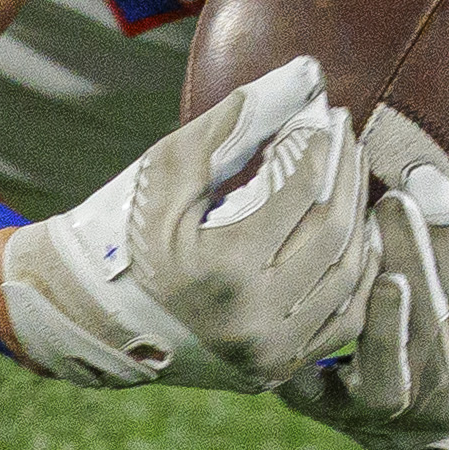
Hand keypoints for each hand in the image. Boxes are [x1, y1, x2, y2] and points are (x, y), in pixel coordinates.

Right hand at [0, 55, 377, 389]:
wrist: (88, 317)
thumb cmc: (125, 227)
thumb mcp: (169, 166)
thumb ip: (236, 120)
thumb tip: (305, 76)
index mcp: (223, 268)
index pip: (300, 192)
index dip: (321, 145)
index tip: (328, 115)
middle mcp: (253, 322)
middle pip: (332, 234)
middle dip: (347, 175)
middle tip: (349, 134)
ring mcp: (268, 355)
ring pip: (346, 280)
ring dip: (360, 220)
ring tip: (353, 175)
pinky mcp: (274, 372)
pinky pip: (342, 323)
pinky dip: (357, 275)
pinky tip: (355, 233)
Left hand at [283, 151, 448, 449]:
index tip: (428, 176)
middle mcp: (442, 384)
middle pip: (425, 308)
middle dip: (408, 248)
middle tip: (393, 197)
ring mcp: (386, 403)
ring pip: (378, 346)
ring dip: (368, 292)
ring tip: (361, 237)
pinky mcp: (335, 411)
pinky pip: (316, 384)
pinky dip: (305, 350)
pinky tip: (299, 300)